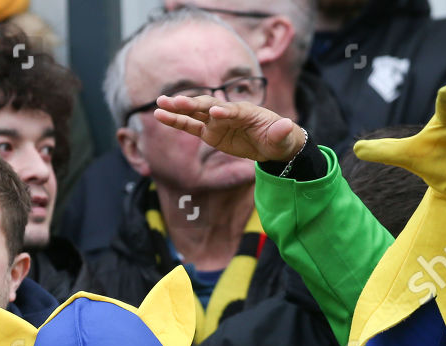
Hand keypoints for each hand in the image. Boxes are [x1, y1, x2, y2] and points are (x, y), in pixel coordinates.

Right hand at [152, 94, 304, 162]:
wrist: (273, 144)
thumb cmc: (279, 138)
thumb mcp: (282, 137)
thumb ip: (281, 132)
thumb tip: (285, 125)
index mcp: (246, 112)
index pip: (233, 111)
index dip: (224, 112)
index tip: (214, 113)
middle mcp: (228, 113)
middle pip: (208, 106)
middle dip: (193, 104)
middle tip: (176, 102)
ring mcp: (217, 122)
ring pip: (195, 113)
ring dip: (178, 109)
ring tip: (159, 104)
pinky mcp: (210, 132)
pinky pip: (191, 126)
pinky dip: (176, 121)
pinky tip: (160, 116)